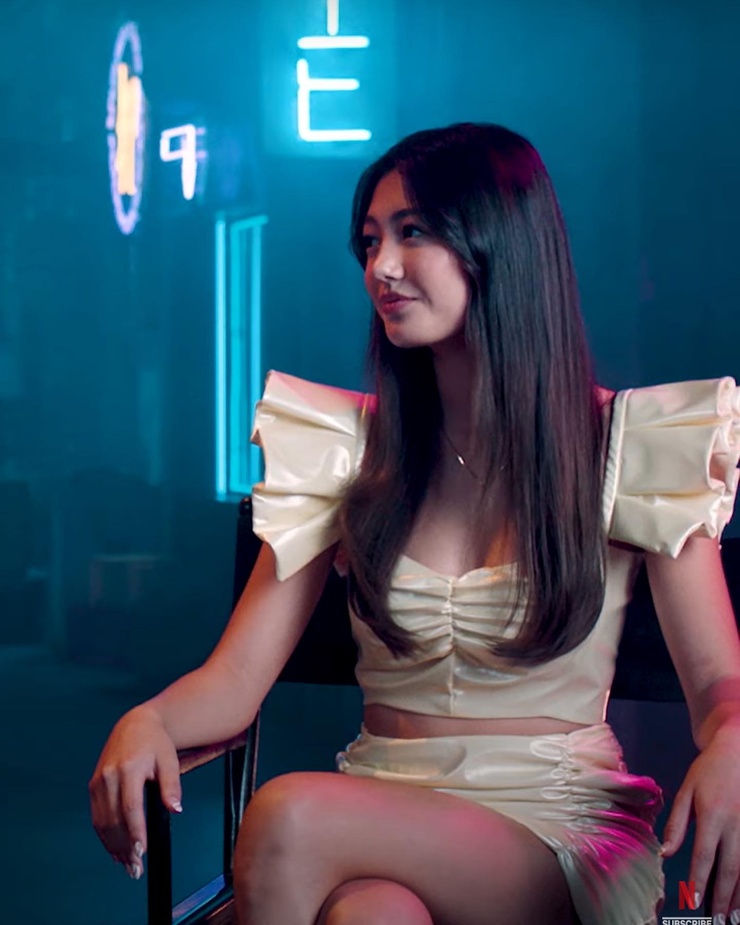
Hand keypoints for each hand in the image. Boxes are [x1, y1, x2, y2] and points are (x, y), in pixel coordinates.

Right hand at [89, 705, 182, 878]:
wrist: (135, 725)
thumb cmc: (156, 743)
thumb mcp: (169, 760)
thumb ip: (172, 786)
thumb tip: (176, 809)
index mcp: (128, 769)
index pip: (131, 808)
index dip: (135, 832)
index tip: (142, 851)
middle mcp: (109, 776)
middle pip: (114, 820)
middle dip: (124, 847)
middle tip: (136, 868)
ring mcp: (98, 782)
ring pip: (102, 822)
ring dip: (113, 847)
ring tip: (127, 865)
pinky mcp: (93, 786)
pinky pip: (97, 817)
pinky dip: (105, 836)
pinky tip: (115, 850)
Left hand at [661, 724, 739, 919]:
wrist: (738, 749)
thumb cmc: (708, 770)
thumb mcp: (687, 790)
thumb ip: (676, 822)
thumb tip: (665, 852)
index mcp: (713, 815)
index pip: (705, 856)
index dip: (699, 881)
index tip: (693, 901)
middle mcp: (736, 826)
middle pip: (730, 869)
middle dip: (722, 897)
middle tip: (715, 919)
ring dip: (739, 894)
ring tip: (731, 914)